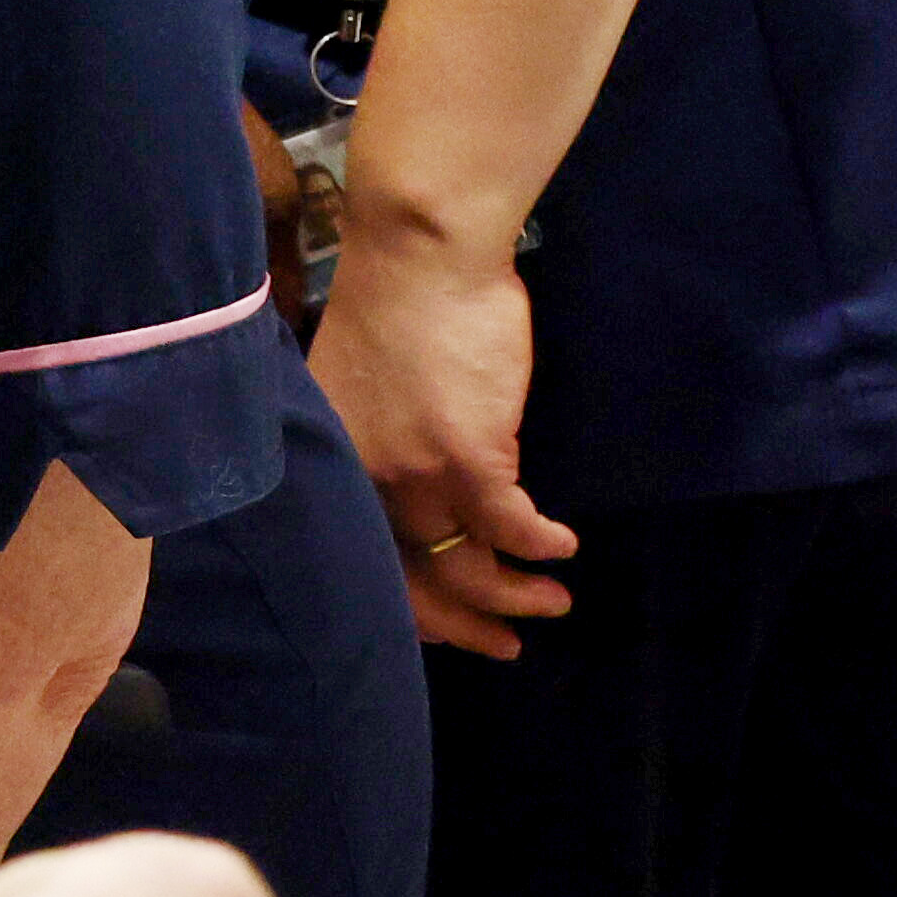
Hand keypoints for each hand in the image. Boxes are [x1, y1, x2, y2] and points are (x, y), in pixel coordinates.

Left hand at [308, 206, 566, 653]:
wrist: (420, 251)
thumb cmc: (396, 302)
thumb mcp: (358, 382)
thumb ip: (376, 438)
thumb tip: (413, 477)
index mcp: (332, 458)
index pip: (362, 556)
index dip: (407, 603)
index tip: (447, 627)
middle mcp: (362, 476)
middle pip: (409, 578)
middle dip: (462, 622)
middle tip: (506, 645)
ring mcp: (413, 470)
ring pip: (463, 564)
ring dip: (516, 594)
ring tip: (552, 602)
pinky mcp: (468, 453)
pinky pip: (510, 526)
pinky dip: (541, 545)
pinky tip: (564, 548)